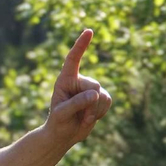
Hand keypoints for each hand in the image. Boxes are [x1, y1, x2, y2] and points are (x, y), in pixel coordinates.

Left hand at [45, 29, 111, 147]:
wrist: (65, 134)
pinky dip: (100, 113)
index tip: (89, 31)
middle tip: (81, 116)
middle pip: (93, 85)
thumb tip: (95, 93)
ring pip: (102, 95)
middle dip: (90, 103)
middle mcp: (79, 81)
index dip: (80, 45)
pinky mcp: (101, 97)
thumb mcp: (61, 114)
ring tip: (82, 118)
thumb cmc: (58, 123)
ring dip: (94, 111)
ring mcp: (91, 88)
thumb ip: (76, 103)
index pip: (73, 59)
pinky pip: (107, 102)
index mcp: (65, 79)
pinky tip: (90, 117)